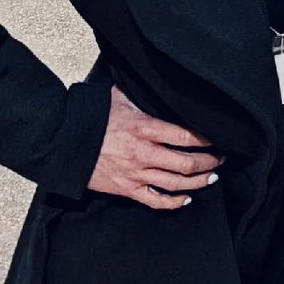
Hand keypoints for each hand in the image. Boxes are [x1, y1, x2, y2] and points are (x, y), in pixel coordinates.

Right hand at [87, 86, 224, 209]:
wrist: (61, 143)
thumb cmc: (91, 119)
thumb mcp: (118, 98)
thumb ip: (141, 93)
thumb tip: (155, 80)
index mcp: (146, 129)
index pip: (186, 136)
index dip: (208, 139)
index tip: (221, 138)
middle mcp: (144, 154)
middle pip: (187, 163)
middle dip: (209, 162)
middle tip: (221, 158)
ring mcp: (136, 174)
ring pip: (176, 184)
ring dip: (198, 182)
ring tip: (211, 177)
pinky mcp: (126, 190)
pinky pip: (155, 201)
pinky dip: (173, 202)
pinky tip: (185, 199)